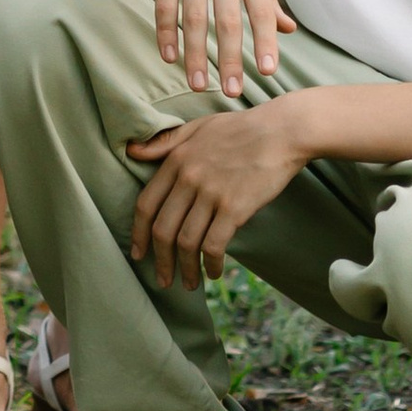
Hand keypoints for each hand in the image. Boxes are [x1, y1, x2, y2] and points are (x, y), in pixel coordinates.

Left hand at [124, 97, 312, 287]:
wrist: (281, 132)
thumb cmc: (240, 129)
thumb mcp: (197, 127)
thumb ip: (165, 142)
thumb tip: (130, 150)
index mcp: (176, 160)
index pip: (146, 204)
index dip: (138, 234)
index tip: (138, 254)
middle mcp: (188, 178)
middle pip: (163, 230)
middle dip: (160, 261)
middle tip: (162, 281)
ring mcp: (211, 193)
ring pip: (187, 243)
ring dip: (186, 269)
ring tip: (189, 284)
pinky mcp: (234, 207)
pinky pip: (214, 245)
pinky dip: (211, 264)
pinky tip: (214, 272)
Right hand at [141, 0, 295, 95]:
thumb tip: (290, 30)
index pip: (262, 7)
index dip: (266, 40)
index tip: (268, 72)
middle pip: (229, 17)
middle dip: (231, 57)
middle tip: (233, 92)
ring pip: (194, 14)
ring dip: (196, 53)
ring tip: (197, 84)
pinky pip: (164, 0)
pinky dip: (166, 30)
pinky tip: (169, 56)